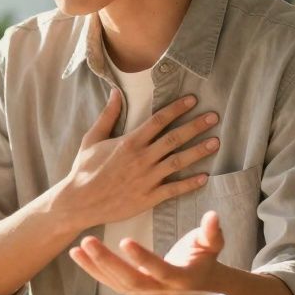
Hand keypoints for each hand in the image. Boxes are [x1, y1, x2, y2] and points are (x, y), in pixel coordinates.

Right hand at [55, 90, 219, 231]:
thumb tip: (116, 92)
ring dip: (198, 152)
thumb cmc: (83, 170)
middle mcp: (141, 158)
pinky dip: (190, 184)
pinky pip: (173, 189)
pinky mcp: (148, 198)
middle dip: (195, 126)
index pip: (158, 121)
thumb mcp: (92, 138)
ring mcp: (146, 179)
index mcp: (129, 142)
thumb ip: (108, 116)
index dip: (177, 109)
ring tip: (215, 142)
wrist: (78, 202)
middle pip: (174, 138)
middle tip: (214, 117)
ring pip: (178, 162)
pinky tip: (205, 177)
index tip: (193, 100)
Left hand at [69, 210, 225, 293]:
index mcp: (183, 281)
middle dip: (108, 263)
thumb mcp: (211, 247)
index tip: (125, 241)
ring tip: (79, 247)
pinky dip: (92, 270)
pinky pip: (110, 284)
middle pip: (132, 282)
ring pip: (118, 285)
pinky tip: (77, 255)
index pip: (162, 271)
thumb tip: (213, 216)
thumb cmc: (203, 261)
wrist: (200, 289)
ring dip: (95, 266)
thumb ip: (212, 233)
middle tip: (88, 241)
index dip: (144, 259)